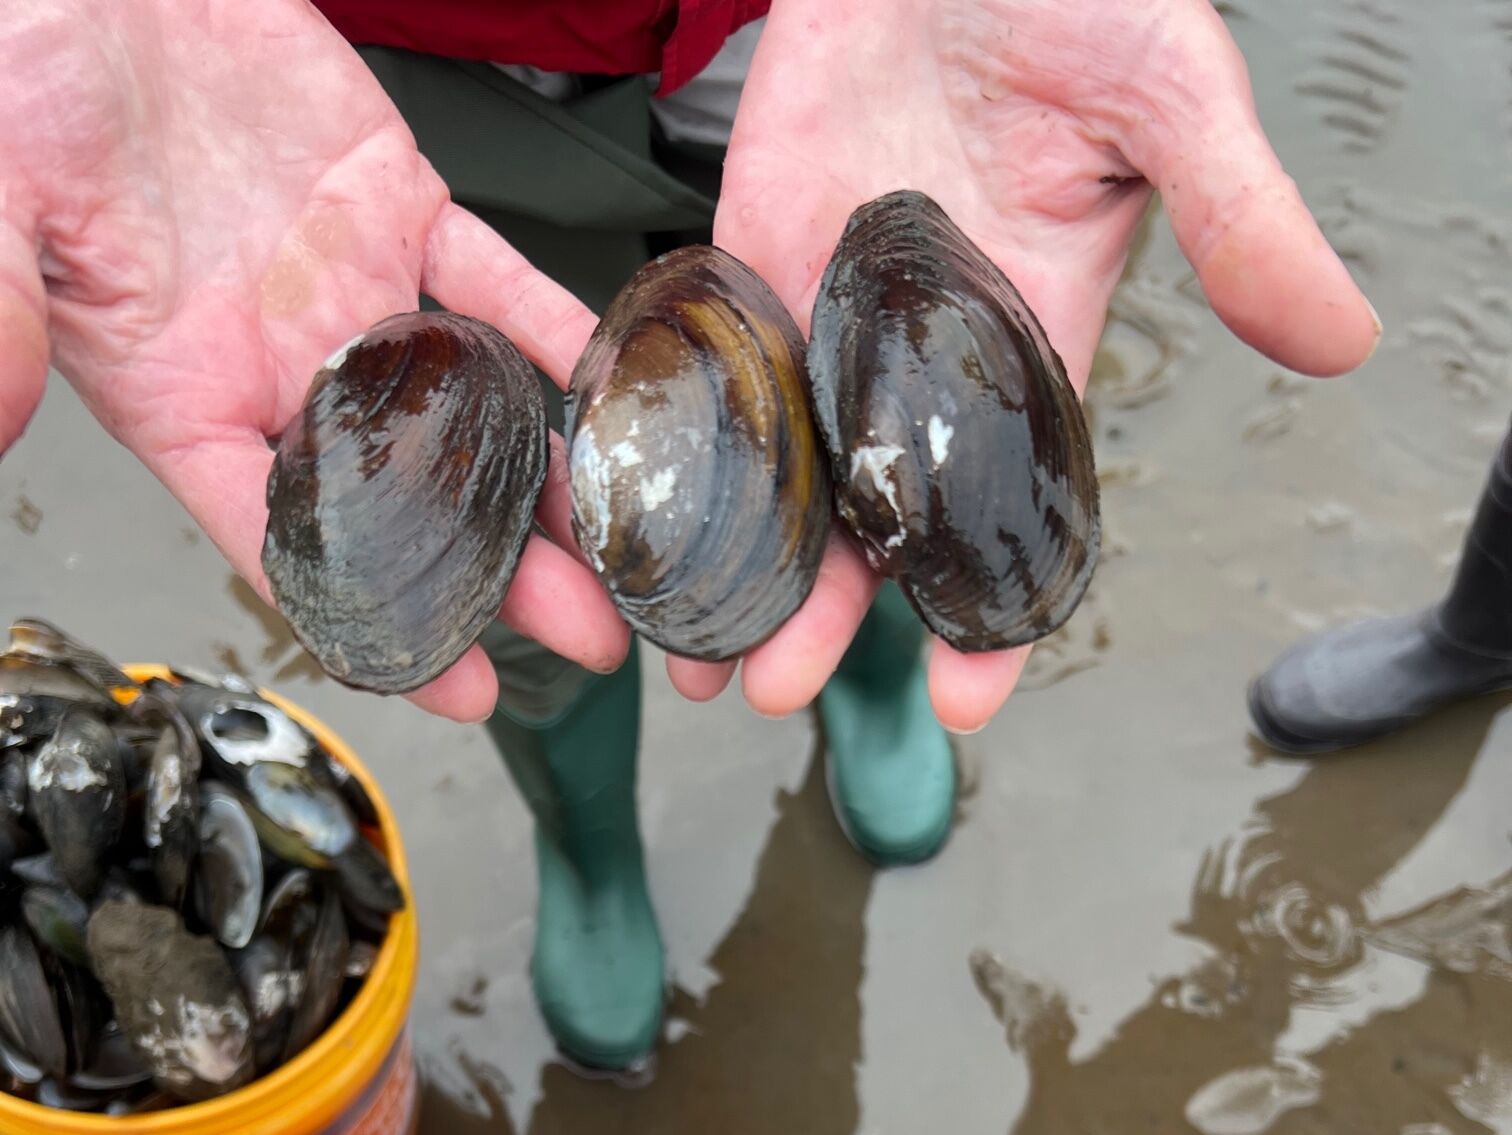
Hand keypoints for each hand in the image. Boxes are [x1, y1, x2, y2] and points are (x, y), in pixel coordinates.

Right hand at [0, 1, 628, 721]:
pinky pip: (496, 280)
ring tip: (625, 545)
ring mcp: (352, 288)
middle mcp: (282, 361)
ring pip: (471, 404)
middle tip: (590, 636)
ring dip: (549, 475)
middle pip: (410, 495)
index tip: (454, 688)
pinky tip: (613, 389)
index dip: (371, 617)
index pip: (286, 537)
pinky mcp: (401, 205)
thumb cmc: (19, 71)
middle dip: (502, 572)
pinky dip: (556, 331)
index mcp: (180, 392)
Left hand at [671, 0, 1379, 731]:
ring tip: (689, 657)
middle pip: (874, 516)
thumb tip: (1341, 340)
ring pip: (783, 469)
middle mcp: (924, 356)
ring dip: (739, 563)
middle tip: (770, 694)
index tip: (967, 695)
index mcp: (1031, 343)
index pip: (1013, 507)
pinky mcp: (754, 263)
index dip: (993, 606)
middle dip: (829, 613)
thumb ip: (1241, 219)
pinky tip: (640, 518)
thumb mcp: (1174, 100)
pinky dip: (679, 449)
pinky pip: (713, 375)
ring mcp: (831, 315)